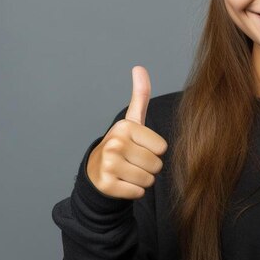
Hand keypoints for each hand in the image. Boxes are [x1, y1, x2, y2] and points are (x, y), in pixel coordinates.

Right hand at [86, 65, 167, 199]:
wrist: (97, 172)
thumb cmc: (123, 145)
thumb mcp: (133, 121)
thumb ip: (140, 96)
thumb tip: (139, 67)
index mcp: (126, 127)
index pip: (162, 148)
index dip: (154, 152)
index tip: (139, 148)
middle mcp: (115, 143)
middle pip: (157, 165)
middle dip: (149, 168)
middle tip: (133, 162)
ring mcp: (108, 164)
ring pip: (148, 180)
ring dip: (142, 180)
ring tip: (127, 172)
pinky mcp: (106, 185)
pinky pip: (137, 193)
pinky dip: (133, 192)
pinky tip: (122, 183)